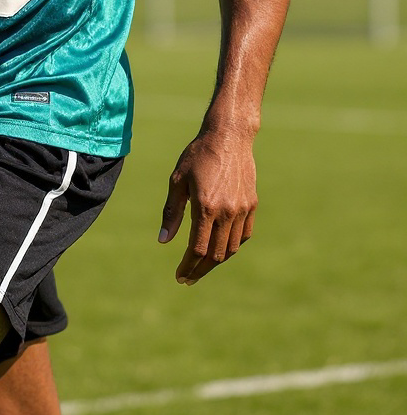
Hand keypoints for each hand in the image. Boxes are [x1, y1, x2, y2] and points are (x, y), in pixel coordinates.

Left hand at [158, 126, 256, 284]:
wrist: (229, 136)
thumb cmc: (198, 155)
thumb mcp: (177, 180)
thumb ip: (172, 212)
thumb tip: (163, 240)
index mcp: (206, 207)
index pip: (197, 249)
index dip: (187, 266)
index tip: (179, 276)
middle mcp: (227, 212)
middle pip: (215, 255)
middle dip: (200, 270)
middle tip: (188, 278)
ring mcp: (242, 209)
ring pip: (231, 248)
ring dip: (216, 262)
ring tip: (201, 266)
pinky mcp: (252, 205)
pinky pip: (243, 235)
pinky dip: (231, 246)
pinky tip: (219, 248)